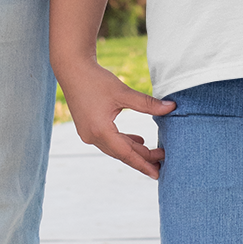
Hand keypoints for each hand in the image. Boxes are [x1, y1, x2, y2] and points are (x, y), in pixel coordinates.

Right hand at [56, 62, 173, 179]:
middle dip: (142, 157)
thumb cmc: (95, 79)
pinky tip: (137, 140)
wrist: (71, 69)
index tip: (157, 174)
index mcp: (100, 131)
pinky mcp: (88, 128)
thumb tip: (171, 107)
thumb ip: (147, 103)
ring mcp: (88, 134)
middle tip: (163, 160)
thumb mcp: (123, 92)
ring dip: (134, 150)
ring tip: (153, 152)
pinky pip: (109, 141)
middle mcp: (92, 136)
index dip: (143, 164)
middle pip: (122, 153)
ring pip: (116, 148)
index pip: (126, 154)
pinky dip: (124, 142)